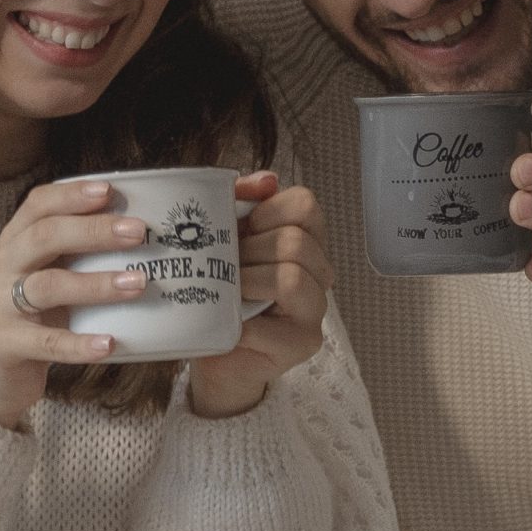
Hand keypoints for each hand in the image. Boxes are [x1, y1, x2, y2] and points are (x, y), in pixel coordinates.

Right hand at [0, 179, 147, 428]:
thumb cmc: (33, 319)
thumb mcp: (50, 279)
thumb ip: (80, 257)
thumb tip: (145, 238)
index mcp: (14, 243)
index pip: (37, 206)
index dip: (71, 195)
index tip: (110, 191)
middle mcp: (2, 267)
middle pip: (44, 237)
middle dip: (93, 231)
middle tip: (138, 232)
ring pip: (47, 286)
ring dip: (96, 284)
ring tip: (138, 284)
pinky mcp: (1, 344)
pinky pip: (45, 342)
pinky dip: (79, 344)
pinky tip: (109, 344)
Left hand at [187, 171, 333, 418]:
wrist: (211, 351)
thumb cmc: (218, 291)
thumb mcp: (223, 238)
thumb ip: (239, 201)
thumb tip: (265, 179)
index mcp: (306, 239)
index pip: (305, 204)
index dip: (266, 212)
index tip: (242, 231)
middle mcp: (320, 273)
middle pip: (296, 241)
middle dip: (250, 251)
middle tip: (226, 267)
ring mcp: (315, 310)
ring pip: (291, 277)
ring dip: (248, 281)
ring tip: (230, 293)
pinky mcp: (302, 344)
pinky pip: (269, 323)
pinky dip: (240, 322)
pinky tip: (229, 323)